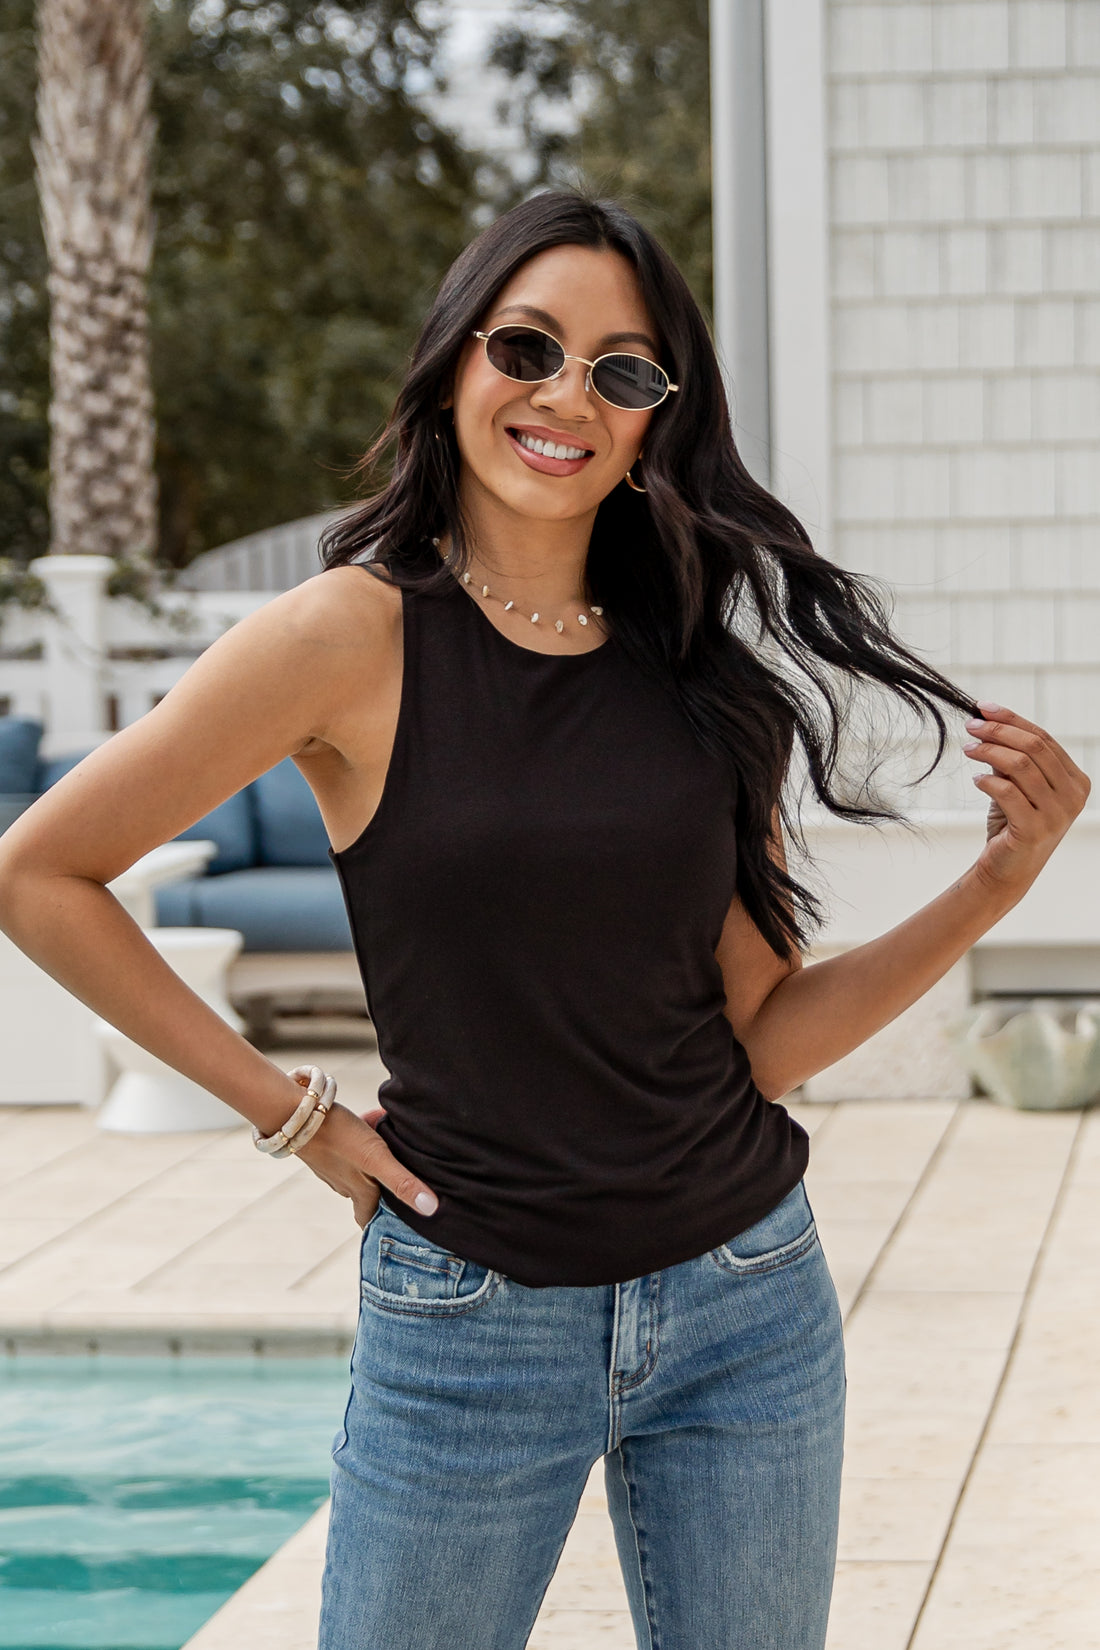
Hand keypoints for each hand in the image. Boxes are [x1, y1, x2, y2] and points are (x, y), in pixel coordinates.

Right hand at [290, 1085, 436, 1226]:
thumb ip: (402, 1182)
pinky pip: (353, 1143)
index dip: (381, 1225)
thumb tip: (431, 1209)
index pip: (368, 1219)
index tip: (397, 1229)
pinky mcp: (326, 1143)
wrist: (296, 1113)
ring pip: (361, 1166)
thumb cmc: (337, 1137)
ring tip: (395, 1143)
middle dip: (386, 1188)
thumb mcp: (376, 1159)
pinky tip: (374, 1120)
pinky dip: (366, 1136)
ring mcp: (332, 1163)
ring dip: (378, 1159)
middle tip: (406, 1179)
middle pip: (368, 1192)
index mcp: (358, 1191)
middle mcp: (344, 1181)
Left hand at [963, 702, 1089, 898]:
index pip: (1044, 739)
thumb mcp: (1016, 785)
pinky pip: (1008, 792)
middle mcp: (1074, 796)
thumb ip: (1010, 756)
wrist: (1007, 869)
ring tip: (968, 749)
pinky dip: (987, 781)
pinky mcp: (1035, 830)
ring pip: (1021, 766)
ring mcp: (1058, 815)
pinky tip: (975, 779)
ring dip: (989, 751)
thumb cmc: (1013, 823)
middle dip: (999, 731)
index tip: (983, 708)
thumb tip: (988, 719)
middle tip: (971, 726)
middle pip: (1035, 747)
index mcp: (1076, 781)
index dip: (1012, 720)